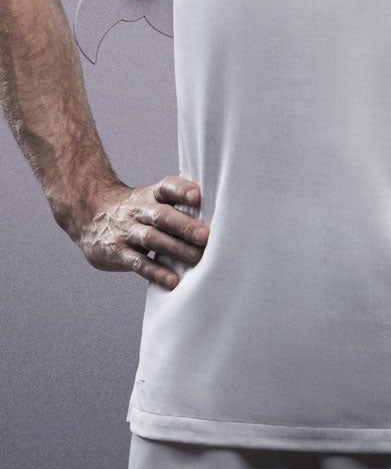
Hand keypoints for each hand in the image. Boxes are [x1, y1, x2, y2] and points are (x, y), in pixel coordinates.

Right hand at [67, 175, 206, 290]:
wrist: (90, 214)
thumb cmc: (138, 209)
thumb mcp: (152, 198)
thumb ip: (179, 204)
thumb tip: (221, 214)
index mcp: (152, 195)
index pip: (167, 187)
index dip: (182, 190)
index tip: (198, 196)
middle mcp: (139, 211)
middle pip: (162, 216)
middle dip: (184, 226)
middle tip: (205, 236)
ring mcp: (127, 232)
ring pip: (151, 239)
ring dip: (175, 248)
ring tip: (196, 257)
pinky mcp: (118, 253)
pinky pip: (138, 263)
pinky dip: (156, 272)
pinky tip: (173, 280)